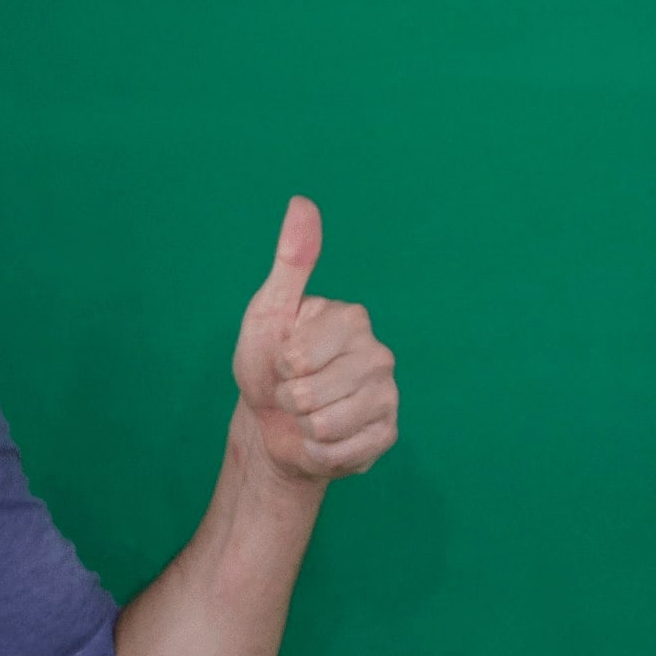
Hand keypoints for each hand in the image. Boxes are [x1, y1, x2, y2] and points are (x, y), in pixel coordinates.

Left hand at [230, 195, 396, 484]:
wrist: (273, 424)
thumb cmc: (267, 364)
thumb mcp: (270, 312)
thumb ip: (290, 261)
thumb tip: (302, 201)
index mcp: (352, 319)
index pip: (300, 356)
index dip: (279, 367)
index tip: (283, 361)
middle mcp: (379, 354)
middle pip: (313, 394)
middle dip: (289, 400)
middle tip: (292, 392)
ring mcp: (388, 396)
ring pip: (328, 425)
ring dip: (304, 428)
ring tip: (306, 416)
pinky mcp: (387, 435)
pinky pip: (343, 453)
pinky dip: (320, 453)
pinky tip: (321, 439)